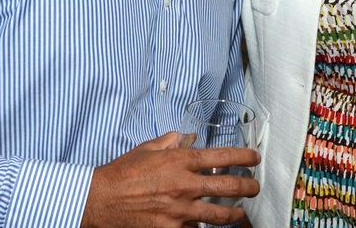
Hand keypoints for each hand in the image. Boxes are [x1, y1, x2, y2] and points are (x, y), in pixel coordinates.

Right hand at [81, 132, 259, 227]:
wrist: (100, 200)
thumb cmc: (123, 173)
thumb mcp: (148, 148)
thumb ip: (171, 141)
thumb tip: (187, 137)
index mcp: (180, 161)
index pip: (222, 157)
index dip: (243, 157)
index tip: (255, 159)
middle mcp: (184, 185)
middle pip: (228, 187)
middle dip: (248, 187)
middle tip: (255, 187)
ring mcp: (178, 210)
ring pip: (217, 215)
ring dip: (234, 214)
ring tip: (241, 213)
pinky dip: (202, 227)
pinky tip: (207, 225)